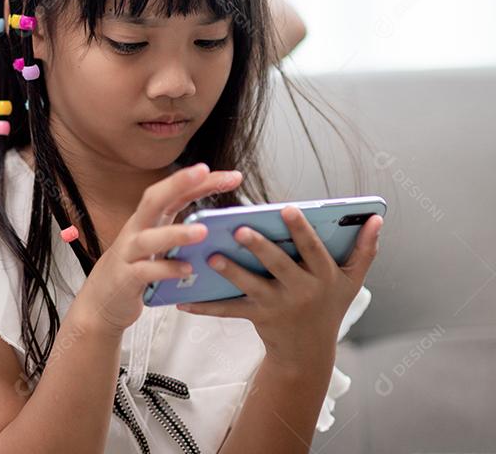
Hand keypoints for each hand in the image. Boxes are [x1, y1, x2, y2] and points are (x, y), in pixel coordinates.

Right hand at [70, 164, 244, 336]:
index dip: (199, 182)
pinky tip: (187, 269)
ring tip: (203, 231)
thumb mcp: (157, 246)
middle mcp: (136, 230)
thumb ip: (181, 234)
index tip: (231, 175)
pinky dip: (166, 270)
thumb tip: (221, 227)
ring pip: (149, 238)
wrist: (101, 302)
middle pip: (153, 200)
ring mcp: (128, 254)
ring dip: (176, 233)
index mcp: (147, 220)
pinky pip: (146, 272)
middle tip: (204, 171)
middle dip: (178, 183)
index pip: (173, 193)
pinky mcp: (125, 278)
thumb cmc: (135, 270)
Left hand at [178, 206, 382, 372]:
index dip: (302, 229)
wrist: (310, 351)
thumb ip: (365, 250)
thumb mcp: (352, 282)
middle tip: (240, 229)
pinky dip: (206, 306)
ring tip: (212, 257)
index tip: (287, 209)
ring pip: (251, 287)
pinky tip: (185, 300)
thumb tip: (377, 219)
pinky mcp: (256, 317)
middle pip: (279, 265)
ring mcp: (277, 306)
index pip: (312, 249)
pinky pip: (228, 311)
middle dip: (260, 247)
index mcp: (324, 276)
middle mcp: (301, 291)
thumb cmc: (329, 307)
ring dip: (231, 272)